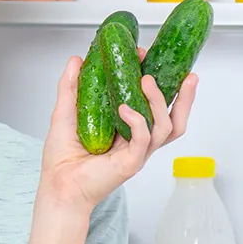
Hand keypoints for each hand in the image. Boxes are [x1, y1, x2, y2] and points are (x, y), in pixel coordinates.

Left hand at [39, 48, 197, 213]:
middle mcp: (137, 141)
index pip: (154, 106)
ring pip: (165, 128)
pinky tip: (125, 108)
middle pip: (173, 119)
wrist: (56, 185)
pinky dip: (138, 121)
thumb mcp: (65, 112)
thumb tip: (76, 60)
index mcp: (127, 130)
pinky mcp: (129, 163)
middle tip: (186, 75)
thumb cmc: (62, 158)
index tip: (150, 59)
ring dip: (160, 102)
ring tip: (146, 80)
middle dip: (185, 97)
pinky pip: (142, 140)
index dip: (159, 84)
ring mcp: (136, 153)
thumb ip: (71, 87)